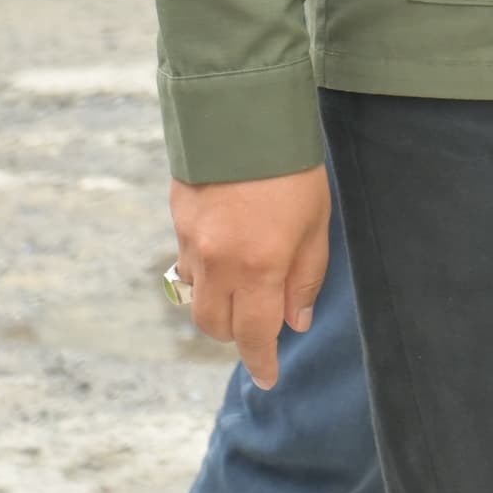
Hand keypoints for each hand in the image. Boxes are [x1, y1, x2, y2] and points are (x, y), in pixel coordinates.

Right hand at [170, 166, 332, 388]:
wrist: (245, 115)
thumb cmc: (292, 170)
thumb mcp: (315, 225)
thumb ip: (304, 278)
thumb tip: (296, 323)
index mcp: (259, 268)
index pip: (255, 335)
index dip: (261, 361)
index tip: (268, 377)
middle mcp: (218, 264)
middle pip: (215, 325)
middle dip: (237, 334)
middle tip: (261, 324)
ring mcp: (192, 243)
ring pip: (196, 298)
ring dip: (218, 304)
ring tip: (244, 287)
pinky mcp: (177, 222)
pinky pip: (187, 263)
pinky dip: (204, 271)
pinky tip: (226, 250)